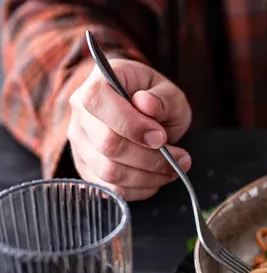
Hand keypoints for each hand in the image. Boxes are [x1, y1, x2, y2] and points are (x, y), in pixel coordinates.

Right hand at [68, 59, 192, 200]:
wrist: (144, 113)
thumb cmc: (155, 99)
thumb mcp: (168, 92)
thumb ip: (162, 98)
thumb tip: (147, 104)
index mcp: (97, 82)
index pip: (98, 102)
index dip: (131, 124)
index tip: (161, 137)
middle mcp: (80, 113)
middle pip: (107, 144)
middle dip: (149, 156)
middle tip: (180, 156)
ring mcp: (80, 143)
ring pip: (110, 172)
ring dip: (149, 176)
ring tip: (174, 168)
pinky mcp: (87, 169)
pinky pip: (112, 190)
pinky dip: (141, 189)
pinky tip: (158, 178)